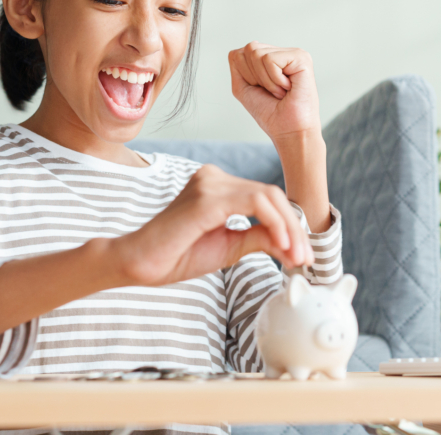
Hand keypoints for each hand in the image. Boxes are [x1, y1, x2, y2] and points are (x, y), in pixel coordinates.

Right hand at [110, 164, 313, 286]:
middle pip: (272, 195)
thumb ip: (258, 239)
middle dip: (294, 228)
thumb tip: (291, 243)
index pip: (266, 199)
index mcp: (218, 187)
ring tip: (295, 257)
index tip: (300, 256)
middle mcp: (214, 178)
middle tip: (304, 259)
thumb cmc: (175, 255)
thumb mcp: (229, 247)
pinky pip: (254, 203)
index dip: (290, 226)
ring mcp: (209, 184)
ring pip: (268, 197)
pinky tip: (281, 246)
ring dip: (288, 229)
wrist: (136, 264)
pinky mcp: (207, 198)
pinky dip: (274, 224)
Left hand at [228, 42, 320, 143]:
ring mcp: (293, 53)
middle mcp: (282, 53)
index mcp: (270, 58)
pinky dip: (274, 80)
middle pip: (248, 49)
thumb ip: (236, 66)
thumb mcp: (243, 87)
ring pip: (257, 53)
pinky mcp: (301, 57)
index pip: (239, 54)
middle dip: (254, 76)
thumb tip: (244, 47)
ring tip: (281, 91)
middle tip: (273, 91)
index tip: (262, 91)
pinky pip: (270, 60)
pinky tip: (288, 88)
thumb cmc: (270, 113)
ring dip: (266, 80)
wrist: (289, 131)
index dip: (245, 76)